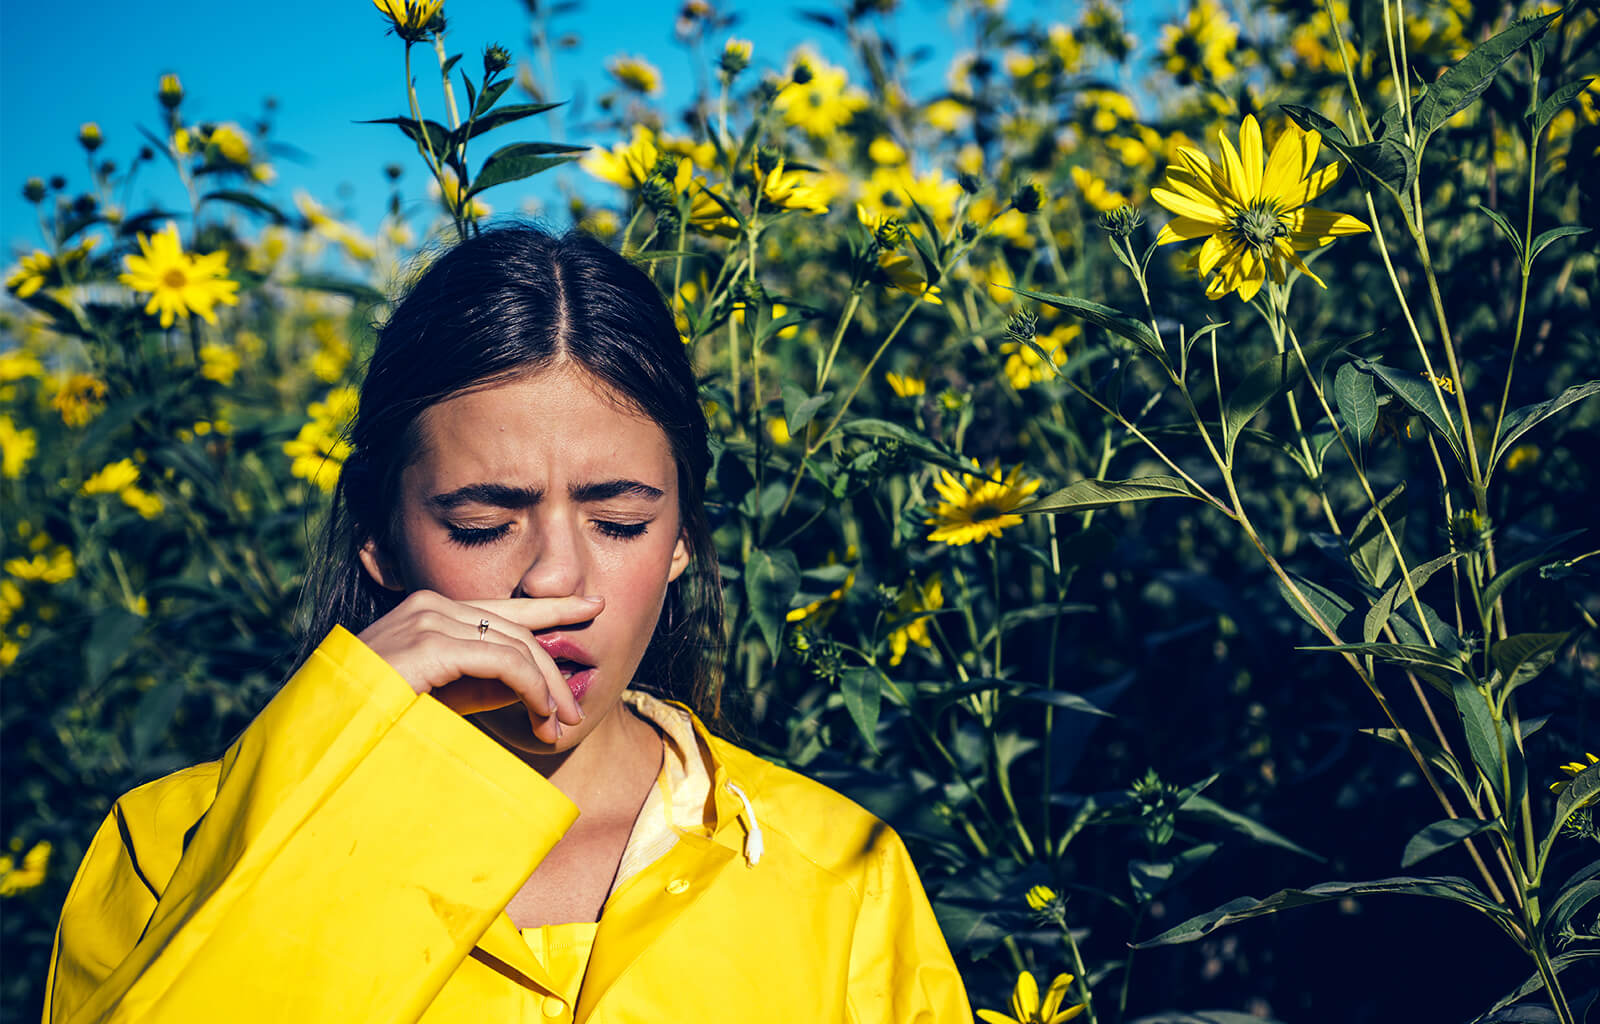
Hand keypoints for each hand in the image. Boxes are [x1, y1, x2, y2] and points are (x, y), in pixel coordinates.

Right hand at [356, 590, 603, 744]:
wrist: (328, 740)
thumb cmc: (382, 722)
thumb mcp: (447, 698)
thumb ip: (487, 683)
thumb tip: (536, 684)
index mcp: (430, 613)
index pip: (503, 606)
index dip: (552, 607)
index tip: (593, 607)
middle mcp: (429, 607)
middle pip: (516, 628)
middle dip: (552, 673)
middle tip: (571, 716)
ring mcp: (426, 621)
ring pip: (516, 645)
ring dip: (545, 690)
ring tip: (556, 727)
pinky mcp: (428, 645)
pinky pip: (502, 660)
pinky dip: (530, 688)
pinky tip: (539, 715)